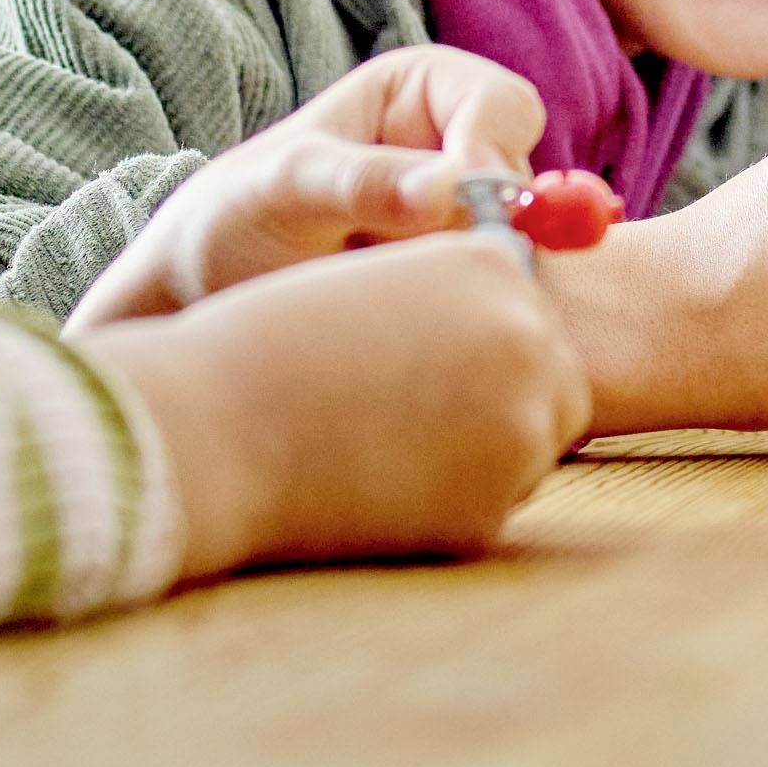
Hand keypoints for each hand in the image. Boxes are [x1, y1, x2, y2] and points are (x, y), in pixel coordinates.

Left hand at [69, 46, 546, 325]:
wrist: (202, 296)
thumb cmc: (232, 218)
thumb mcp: (286, 189)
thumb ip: (363, 183)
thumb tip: (448, 188)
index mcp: (421, 87)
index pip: (503, 104)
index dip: (495, 154)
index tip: (472, 212)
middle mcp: (455, 145)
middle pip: (525, 178)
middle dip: (493, 226)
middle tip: (441, 270)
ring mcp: (464, 216)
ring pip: (520, 242)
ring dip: (474, 272)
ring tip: (392, 294)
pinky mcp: (461, 274)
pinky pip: (501, 289)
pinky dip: (473, 306)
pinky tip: (412, 320)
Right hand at [83, 232, 591, 575]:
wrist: (213, 430)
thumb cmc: (278, 345)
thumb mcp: (382, 281)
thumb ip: (457, 295)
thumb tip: (526, 333)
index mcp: (492, 262)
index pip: (527, 303)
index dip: (479, 335)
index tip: (420, 354)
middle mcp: (525, 333)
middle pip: (554, 372)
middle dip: (502, 393)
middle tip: (411, 408)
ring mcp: (520, 423)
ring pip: (533, 441)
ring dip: (484, 447)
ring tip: (385, 439)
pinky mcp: (494, 504)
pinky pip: (495, 500)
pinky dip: (451, 500)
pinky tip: (380, 482)